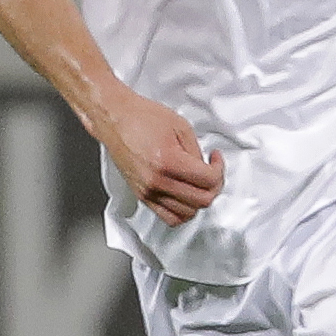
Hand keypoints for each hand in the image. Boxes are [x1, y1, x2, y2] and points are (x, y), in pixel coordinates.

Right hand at [102, 90, 224, 224]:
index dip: (219, 170)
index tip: (216, 160)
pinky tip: (186, 198)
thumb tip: (205, 169)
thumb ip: (197, 152)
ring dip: (199, 200)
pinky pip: (169, 218)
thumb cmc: (141, 117)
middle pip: (201, 201)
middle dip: (214, 187)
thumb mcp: (180, 127)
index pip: (208, 180)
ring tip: (199, 185)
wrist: (115, 120)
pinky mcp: (142, 196)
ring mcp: (148, 191)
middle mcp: (156, 181)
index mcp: (168, 161)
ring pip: (187, 214)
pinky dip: (183, 212)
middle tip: (213, 173)